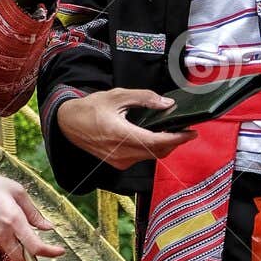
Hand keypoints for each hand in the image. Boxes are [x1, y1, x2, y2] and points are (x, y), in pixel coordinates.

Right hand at [0, 169, 64, 260]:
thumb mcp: (18, 192)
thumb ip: (34, 213)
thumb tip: (47, 227)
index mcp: (14, 220)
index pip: (35, 247)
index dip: (50, 252)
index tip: (58, 252)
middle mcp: (2, 234)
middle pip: (22, 260)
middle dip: (30, 256)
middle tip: (34, 243)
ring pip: (9, 251)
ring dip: (15, 243)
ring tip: (8, 221)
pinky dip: (2, 238)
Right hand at [56, 87, 195, 171]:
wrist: (69, 124)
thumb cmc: (91, 108)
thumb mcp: (117, 96)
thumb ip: (144, 98)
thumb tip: (167, 104)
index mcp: (120, 134)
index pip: (156, 141)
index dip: (177, 138)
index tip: (191, 133)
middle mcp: (121, 152)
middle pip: (157, 151)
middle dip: (175, 142)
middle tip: (186, 131)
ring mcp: (119, 161)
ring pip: (151, 157)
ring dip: (164, 146)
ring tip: (173, 133)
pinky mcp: (118, 164)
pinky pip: (142, 158)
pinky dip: (152, 149)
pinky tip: (156, 138)